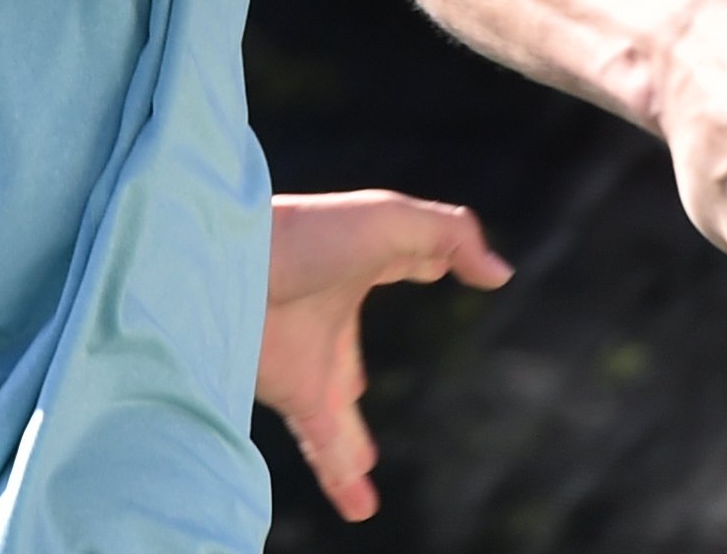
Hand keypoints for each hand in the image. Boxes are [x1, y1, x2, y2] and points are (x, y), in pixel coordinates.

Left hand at [255, 190, 512, 521]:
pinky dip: (341, 478)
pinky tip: (359, 507)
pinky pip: (325, 445)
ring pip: (336, 418)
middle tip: (355, 398)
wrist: (226, 266)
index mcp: (360, 265)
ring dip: (349, 450)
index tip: (437, 270)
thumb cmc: (310, 233)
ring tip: (361, 478)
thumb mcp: (393, 220)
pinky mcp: (295, 395)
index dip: (421, 264)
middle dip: (350, 382)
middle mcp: (330, 319)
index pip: (398, 265)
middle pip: (347, 360)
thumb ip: (452, 237)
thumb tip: (500, 274)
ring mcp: (311, 361)